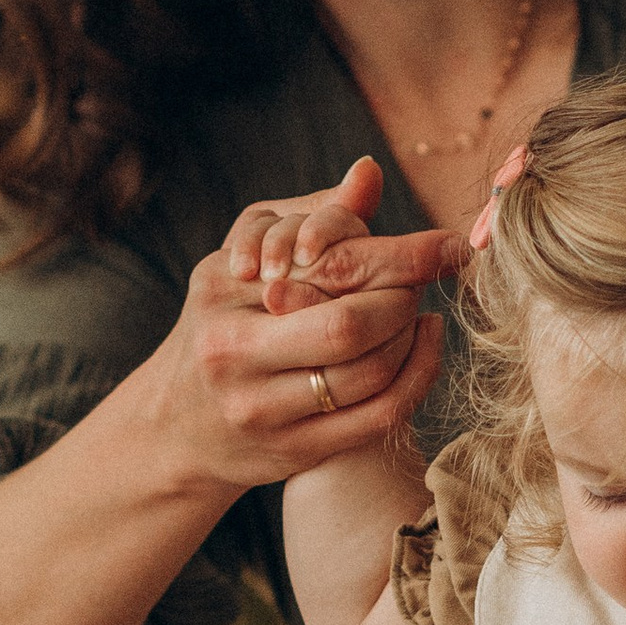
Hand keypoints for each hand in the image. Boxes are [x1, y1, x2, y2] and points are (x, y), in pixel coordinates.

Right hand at [163, 156, 457, 483]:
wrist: (174, 426)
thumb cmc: (224, 324)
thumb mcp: (248, 262)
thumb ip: (313, 217)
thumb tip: (369, 172)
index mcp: (223, 290)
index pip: (327, 265)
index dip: (401, 256)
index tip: (451, 246)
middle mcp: (233, 350)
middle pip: (351, 324)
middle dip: (402, 301)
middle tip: (419, 285)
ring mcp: (261, 408)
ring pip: (370, 372)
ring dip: (410, 340)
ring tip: (415, 316)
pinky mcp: (291, 451)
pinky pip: (376, 416)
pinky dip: (414, 379)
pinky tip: (419, 350)